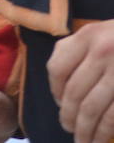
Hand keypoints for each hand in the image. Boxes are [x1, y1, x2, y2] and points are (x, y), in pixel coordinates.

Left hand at [50, 19, 113, 141]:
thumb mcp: (98, 32)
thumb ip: (74, 50)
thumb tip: (59, 90)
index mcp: (87, 37)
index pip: (58, 68)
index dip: (55, 90)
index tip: (59, 104)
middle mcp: (102, 52)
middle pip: (74, 92)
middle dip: (68, 116)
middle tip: (68, 128)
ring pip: (92, 107)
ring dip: (85, 129)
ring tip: (83, 140)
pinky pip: (113, 115)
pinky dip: (105, 130)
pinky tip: (101, 138)